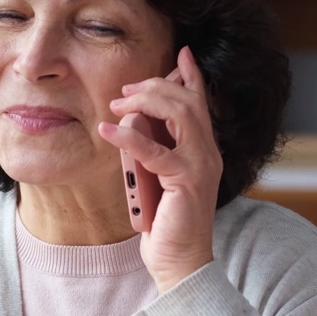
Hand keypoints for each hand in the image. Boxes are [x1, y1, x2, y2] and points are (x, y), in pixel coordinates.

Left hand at [99, 46, 222, 292]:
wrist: (180, 262)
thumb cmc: (166, 224)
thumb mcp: (158, 179)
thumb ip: (154, 151)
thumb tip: (134, 126)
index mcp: (205, 151)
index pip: (201, 103)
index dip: (192, 76)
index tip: (182, 53)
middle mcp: (209, 153)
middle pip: (187, 101)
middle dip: (154, 87)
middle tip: (124, 93)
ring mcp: (201, 166)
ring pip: (180, 114)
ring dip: (145, 103)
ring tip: (117, 105)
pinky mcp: (186, 182)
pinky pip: (155, 152)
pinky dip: (128, 138)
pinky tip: (107, 130)